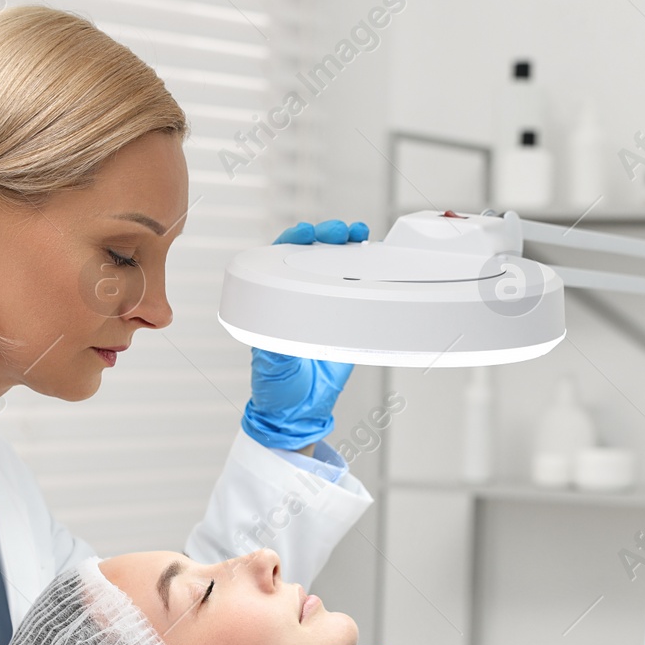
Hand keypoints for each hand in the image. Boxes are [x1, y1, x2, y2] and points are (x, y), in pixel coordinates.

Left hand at [242, 219, 370, 449]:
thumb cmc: (277, 388)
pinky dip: (364, 269)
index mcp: (272, 304)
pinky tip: (372, 256)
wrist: (301, 412)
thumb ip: (277, 346)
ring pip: (333, 265)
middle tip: (339, 232)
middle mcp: (297, 298)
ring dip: (345, 246)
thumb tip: (281, 325)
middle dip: (324, 236)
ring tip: (357, 235)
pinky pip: (354, 288)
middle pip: (309, 255)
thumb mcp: (272, 364)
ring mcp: (321, 306)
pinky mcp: (344, 319)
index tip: (306, 234)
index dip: (292, 241)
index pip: (279, 260)